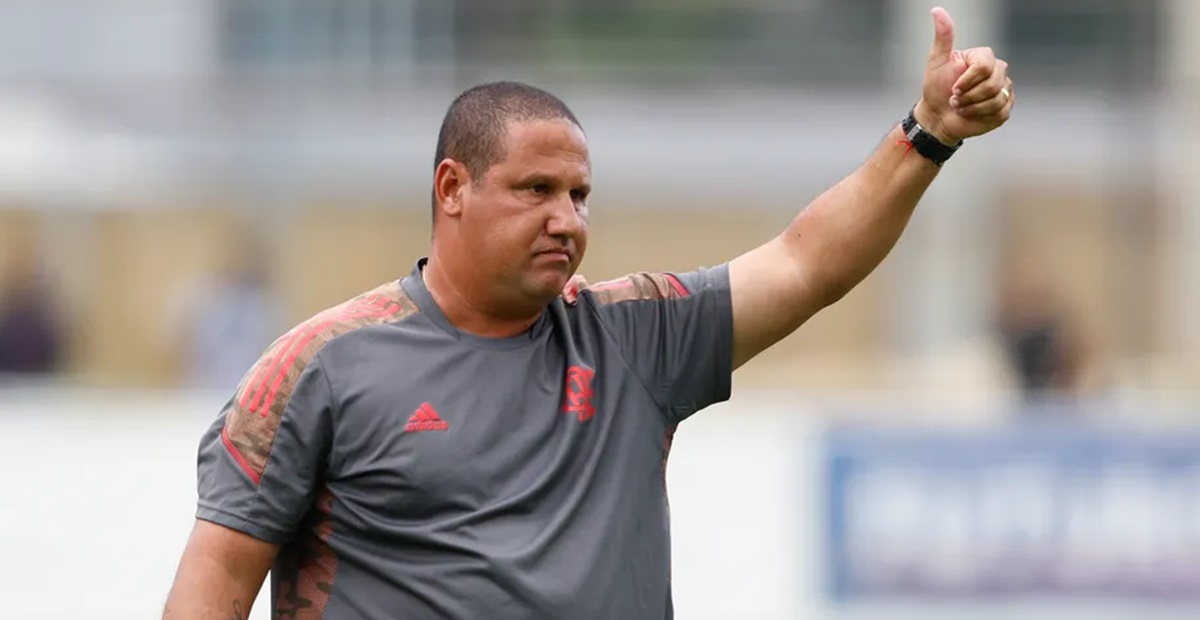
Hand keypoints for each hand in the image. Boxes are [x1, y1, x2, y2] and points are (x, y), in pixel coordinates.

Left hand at [913, 6, 1013, 145]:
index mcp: (983, 57)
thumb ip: (943, 37)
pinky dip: (981, 115)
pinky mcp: (1005, 107)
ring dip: (972, 107)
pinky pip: (1000, 111)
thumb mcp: (936, 62)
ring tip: (962, 106)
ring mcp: (1003, 89)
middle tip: (956, 99)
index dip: (967, 81)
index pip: (984, 66)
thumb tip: (937, 11)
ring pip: (996, 99)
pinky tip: (972, 113)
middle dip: (968, 96)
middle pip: (992, 84)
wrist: (938, 117)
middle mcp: (997, 71)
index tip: (953, 87)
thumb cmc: (936, 89)